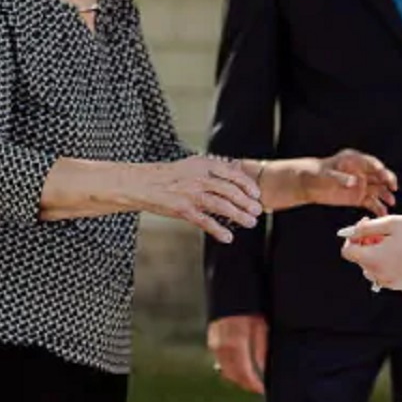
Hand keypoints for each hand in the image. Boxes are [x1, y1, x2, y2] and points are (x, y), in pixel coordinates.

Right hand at [134, 157, 262, 243]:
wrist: (143, 184)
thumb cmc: (170, 176)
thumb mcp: (192, 165)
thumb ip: (214, 168)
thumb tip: (237, 168)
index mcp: (203, 164)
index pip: (232, 173)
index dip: (247, 184)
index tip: (257, 194)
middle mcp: (199, 177)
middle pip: (230, 190)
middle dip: (246, 202)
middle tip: (258, 211)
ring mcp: (191, 194)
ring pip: (221, 205)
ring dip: (238, 215)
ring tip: (251, 223)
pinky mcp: (183, 209)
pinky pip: (205, 221)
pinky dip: (218, 230)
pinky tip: (228, 237)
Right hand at [207, 314, 268, 394]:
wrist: (229, 292)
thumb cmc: (250, 306)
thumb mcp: (261, 326)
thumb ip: (261, 349)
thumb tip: (263, 369)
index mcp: (236, 343)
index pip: (244, 373)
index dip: (253, 384)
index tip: (262, 389)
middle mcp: (222, 346)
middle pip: (232, 374)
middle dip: (245, 383)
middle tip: (257, 387)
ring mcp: (215, 343)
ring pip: (225, 369)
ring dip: (237, 376)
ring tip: (251, 379)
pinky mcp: (212, 339)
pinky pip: (221, 359)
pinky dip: (230, 366)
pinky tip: (241, 366)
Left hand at [304, 150, 397, 214]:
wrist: (309, 184)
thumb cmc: (316, 174)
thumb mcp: (326, 174)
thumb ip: (341, 178)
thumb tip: (355, 182)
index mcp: (354, 161)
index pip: (370, 162)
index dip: (377, 167)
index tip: (382, 171)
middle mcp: (361, 172)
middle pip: (379, 176)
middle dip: (387, 180)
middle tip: (393, 186)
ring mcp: (361, 185)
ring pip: (378, 190)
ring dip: (385, 195)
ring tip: (391, 202)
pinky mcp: (358, 198)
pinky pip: (371, 202)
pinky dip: (378, 208)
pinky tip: (383, 213)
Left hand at [338, 215, 401, 292]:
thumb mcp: (389, 223)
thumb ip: (364, 228)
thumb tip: (348, 233)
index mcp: (374, 259)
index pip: (348, 252)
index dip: (353, 239)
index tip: (364, 231)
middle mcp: (380, 275)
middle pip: (360, 261)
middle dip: (366, 246)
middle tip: (382, 234)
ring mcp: (392, 283)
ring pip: (373, 270)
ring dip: (376, 257)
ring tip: (393, 245)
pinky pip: (387, 276)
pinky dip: (389, 266)